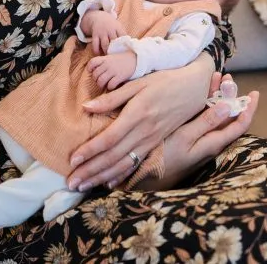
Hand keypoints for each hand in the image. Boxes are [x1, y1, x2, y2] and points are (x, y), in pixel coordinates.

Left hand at [66, 53, 214, 190]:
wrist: (194, 87)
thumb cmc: (164, 80)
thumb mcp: (138, 83)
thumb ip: (112, 97)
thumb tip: (86, 107)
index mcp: (137, 114)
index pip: (109, 138)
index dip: (90, 151)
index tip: (73, 160)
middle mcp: (144, 132)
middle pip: (113, 156)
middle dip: (91, 171)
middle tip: (72, 183)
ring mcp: (151, 140)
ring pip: (124, 164)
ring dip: (102, 177)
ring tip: (84, 186)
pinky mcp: (156, 144)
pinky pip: (137, 163)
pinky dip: (122, 175)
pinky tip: (110, 184)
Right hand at [82, 10, 124, 55]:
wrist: (99, 17)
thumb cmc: (112, 25)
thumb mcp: (119, 27)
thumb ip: (123, 35)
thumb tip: (131, 46)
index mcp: (118, 28)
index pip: (123, 37)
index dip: (125, 45)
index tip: (125, 52)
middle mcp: (110, 30)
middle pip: (114, 42)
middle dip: (115, 50)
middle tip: (117, 58)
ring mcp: (102, 32)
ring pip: (105, 44)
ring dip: (107, 52)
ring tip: (109, 57)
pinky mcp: (95, 34)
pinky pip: (95, 44)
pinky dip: (96, 50)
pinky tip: (99, 54)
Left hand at [89, 51, 137, 89]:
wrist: (137, 59)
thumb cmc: (122, 60)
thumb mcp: (111, 58)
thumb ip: (103, 63)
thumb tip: (93, 71)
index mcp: (105, 58)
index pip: (92, 62)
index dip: (89, 68)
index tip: (91, 72)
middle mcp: (108, 64)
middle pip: (95, 75)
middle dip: (96, 80)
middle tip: (100, 81)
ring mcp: (113, 70)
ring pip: (100, 81)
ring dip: (101, 85)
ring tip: (105, 85)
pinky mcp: (120, 76)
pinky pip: (110, 85)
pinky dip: (110, 87)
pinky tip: (113, 85)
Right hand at [131, 73, 257, 190]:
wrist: (144, 175)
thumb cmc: (164, 158)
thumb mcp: (184, 137)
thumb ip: (205, 122)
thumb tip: (228, 107)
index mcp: (214, 142)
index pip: (240, 125)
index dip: (248, 109)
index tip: (254, 94)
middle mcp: (210, 141)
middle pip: (228, 117)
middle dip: (231, 97)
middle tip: (228, 79)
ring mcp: (200, 140)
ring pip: (215, 116)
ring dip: (218, 97)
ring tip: (217, 79)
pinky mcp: (189, 138)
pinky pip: (203, 118)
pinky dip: (205, 103)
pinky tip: (202, 93)